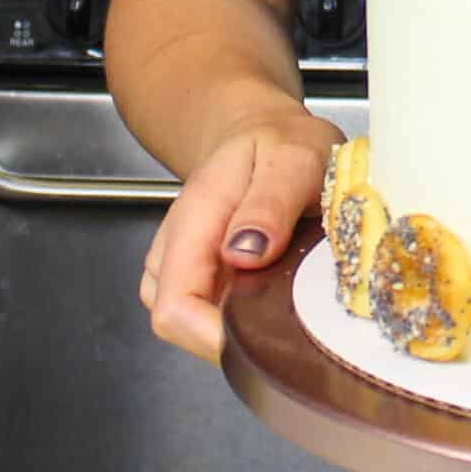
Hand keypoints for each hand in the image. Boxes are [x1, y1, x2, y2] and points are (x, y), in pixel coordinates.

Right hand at [139, 108, 345, 364]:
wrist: (263, 134)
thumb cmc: (279, 144)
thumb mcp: (293, 158)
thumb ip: (271, 202)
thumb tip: (246, 254)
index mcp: (193, 221)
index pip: (175, 307)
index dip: (214, 336)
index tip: (267, 334)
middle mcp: (175, 252)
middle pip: (184, 328)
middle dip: (237, 336)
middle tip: (295, 313)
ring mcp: (184, 269)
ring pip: (199, 329)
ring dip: (243, 329)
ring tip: (289, 299)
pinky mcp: (201, 280)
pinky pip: (215, 318)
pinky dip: (246, 320)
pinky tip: (277, 298)